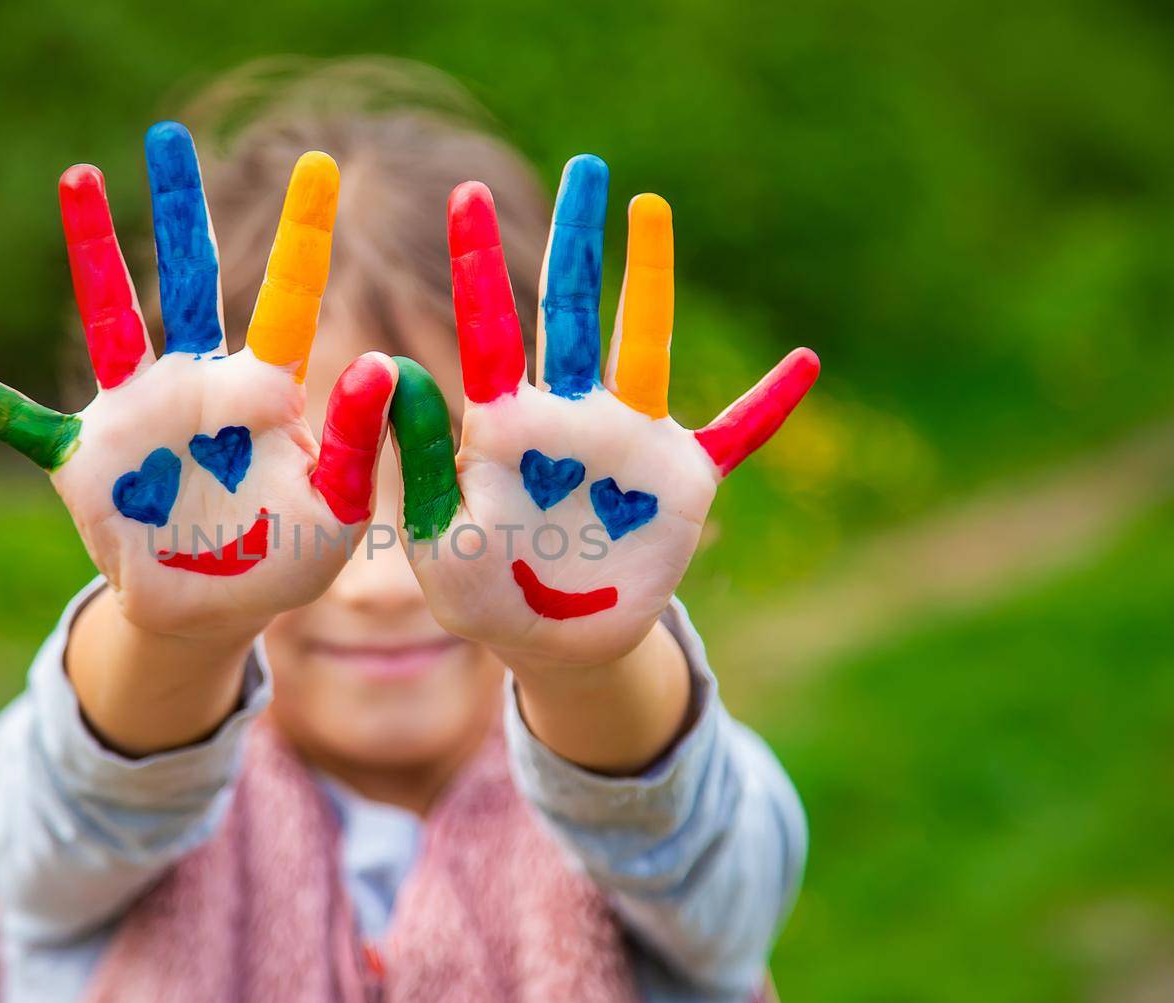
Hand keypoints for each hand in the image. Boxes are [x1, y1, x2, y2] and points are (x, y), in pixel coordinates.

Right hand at [0, 122, 396, 642]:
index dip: (302, 236)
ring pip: (111, 320)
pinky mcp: (86, 459)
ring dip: (95, 251)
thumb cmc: (286, 557)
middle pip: (189, 280)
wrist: (218, 610)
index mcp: (262, 393)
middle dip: (182, 207)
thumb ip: (355, 442)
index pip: (286, 301)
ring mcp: (136, 415)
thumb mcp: (337, 508)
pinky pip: (23, 423)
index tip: (321, 163)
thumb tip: (380, 364)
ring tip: (80, 176)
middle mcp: (196, 384)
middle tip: (171, 135)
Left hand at [390, 156, 818, 667]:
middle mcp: (569, 415)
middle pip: (572, 310)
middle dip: (577, 238)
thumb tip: (386, 367)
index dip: (479, 263)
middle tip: (586, 168)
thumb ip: (417, 458)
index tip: (465, 195)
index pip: (488, 328)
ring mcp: (628, 443)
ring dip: (651, 283)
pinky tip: (806, 363)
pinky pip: (736, 435)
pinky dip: (769, 406)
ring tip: (651, 211)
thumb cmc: (481, 593)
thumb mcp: (438, 535)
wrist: (549, 644)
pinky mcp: (678, 482)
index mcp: (504, 425)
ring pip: (646, 347)